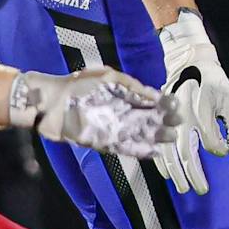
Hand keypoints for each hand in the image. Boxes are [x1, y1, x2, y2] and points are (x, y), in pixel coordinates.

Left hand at [11, 67, 184, 159]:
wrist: (51, 101)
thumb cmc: (78, 84)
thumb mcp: (107, 77)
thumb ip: (131, 87)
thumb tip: (154, 96)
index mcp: (127, 96)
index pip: (152, 101)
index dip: (165, 103)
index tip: (174, 104)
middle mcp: (124, 113)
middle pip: (150, 119)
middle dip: (165, 121)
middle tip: (176, 122)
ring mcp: (115, 128)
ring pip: (141, 135)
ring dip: (156, 137)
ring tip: (170, 137)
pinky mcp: (104, 141)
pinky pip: (125, 148)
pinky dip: (139, 150)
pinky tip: (153, 152)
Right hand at [154, 10, 228, 196]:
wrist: (189, 63)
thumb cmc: (215, 83)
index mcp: (201, 107)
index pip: (208, 137)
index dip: (217, 148)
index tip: (223, 151)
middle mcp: (181, 115)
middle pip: (185, 150)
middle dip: (193, 173)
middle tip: (202, 190)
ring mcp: (167, 118)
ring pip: (168, 151)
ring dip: (176, 172)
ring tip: (183, 188)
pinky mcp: (159, 119)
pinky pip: (157, 143)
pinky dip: (162, 160)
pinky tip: (168, 174)